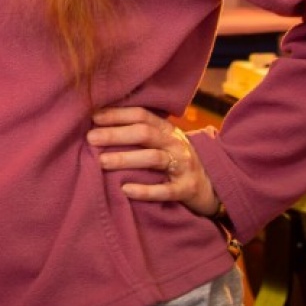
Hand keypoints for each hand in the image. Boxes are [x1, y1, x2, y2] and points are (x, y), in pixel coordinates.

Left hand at [88, 106, 221, 217]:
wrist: (214, 183)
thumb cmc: (176, 159)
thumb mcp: (163, 141)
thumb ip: (140, 133)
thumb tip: (98, 126)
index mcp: (167, 130)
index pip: (141, 115)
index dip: (117, 114)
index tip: (93, 117)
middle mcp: (175, 144)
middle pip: (144, 133)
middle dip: (116, 134)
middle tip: (91, 138)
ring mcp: (183, 166)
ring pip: (153, 158)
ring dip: (126, 159)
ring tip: (101, 162)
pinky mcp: (186, 189)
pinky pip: (165, 190)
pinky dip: (145, 191)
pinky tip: (125, 190)